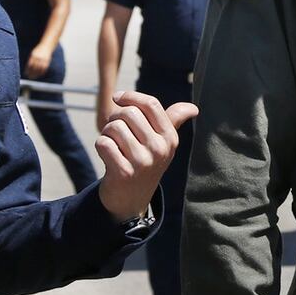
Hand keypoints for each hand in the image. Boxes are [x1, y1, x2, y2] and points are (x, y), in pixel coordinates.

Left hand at [24, 45, 51, 78]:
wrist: (47, 45)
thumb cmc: (38, 51)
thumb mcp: (33, 54)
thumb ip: (31, 60)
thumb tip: (27, 68)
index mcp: (33, 55)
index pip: (30, 64)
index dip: (28, 70)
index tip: (26, 74)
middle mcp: (38, 58)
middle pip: (34, 67)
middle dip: (32, 73)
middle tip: (29, 77)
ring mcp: (43, 59)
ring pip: (39, 69)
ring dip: (37, 74)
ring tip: (34, 77)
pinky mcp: (47, 61)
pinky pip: (44, 68)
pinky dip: (42, 72)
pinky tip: (39, 74)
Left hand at [96, 91, 198, 218]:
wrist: (132, 199)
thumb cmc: (145, 162)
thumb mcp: (163, 143)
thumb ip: (174, 122)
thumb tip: (194, 108)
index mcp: (170, 138)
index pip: (151, 104)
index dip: (131, 96)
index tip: (118, 97)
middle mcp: (160, 149)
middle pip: (129, 113)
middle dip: (115, 117)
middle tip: (115, 129)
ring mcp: (142, 162)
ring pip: (114, 127)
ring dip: (107, 133)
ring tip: (113, 144)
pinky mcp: (124, 172)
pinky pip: (104, 143)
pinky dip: (101, 145)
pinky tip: (108, 156)